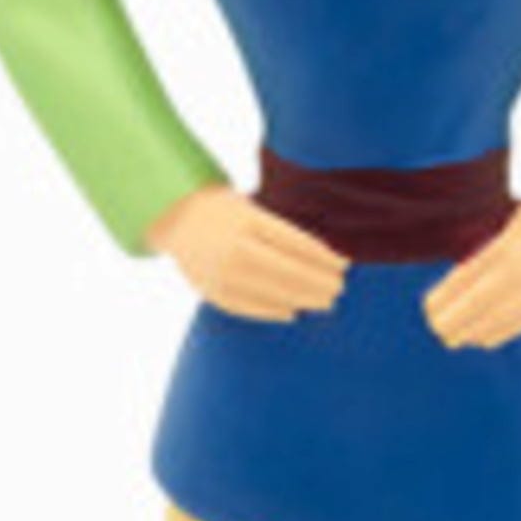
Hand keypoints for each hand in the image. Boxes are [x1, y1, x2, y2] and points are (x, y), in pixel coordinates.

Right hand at [143, 182, 348, 318]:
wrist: (175, 217)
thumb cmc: (225, 210)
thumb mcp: (253, 208)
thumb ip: (282, 230)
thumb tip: (325, 257)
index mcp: (248, 220)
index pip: (296, 243)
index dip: (324, 257)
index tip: (345, 265)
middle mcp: (235, 246)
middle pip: (288, 270)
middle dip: (319, 282)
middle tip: (339, 287)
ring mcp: (222, 271)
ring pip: (272, 291)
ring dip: (303, 298)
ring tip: (324, 302)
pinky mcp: (213, 289)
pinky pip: (248, 306)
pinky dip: (272, 311)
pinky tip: (292, 312)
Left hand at [422, 193, 520, 349]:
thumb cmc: (519, 228)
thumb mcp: (494, 235)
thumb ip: (473, 263)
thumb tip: (442, 298)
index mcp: (503, 249)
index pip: (464, 280)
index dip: (444, 298)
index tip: (427, 308)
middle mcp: (520, 272)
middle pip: (476, 304)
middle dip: (452, 320)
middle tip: (436, 327)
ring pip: (494, 321)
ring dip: (469, 333)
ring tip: (452, 338)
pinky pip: (513, 328)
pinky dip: (492, 336)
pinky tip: (477, 339)